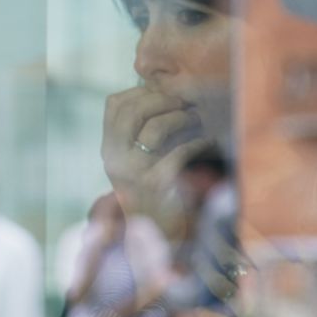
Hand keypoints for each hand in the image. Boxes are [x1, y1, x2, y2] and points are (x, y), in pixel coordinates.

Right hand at [102, 85, 208, 239]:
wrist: (161, 231)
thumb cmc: (156, 184)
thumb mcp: (137, 156)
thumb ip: (139, 127)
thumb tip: (157, 85)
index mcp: (109, 148)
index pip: (114, 104)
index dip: (141, 91)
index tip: (165, 92)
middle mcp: (115, 159)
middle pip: (132, 111)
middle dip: (162, 99)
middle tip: (184, 101)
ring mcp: (134, 174)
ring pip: (155, 128)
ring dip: (182, 117)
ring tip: (197, 118)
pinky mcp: (158, 185)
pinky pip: (180, 151)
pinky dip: (198, 143)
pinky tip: (207, 142)